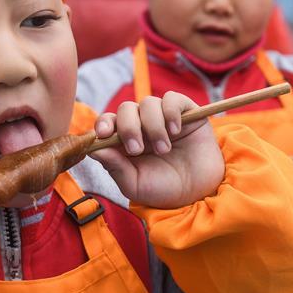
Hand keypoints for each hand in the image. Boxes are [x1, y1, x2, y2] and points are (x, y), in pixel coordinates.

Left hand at [89, 93, 224, 208]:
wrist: (198, 193)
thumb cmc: (163, 189)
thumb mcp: (134, 184)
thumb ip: (114, 167)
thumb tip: (94, 150)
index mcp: (124, 141)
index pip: (108, 122)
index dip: (103, 123)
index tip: (105, 134)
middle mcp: (141, 125)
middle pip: (126, 109)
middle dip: (128, 127)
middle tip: (137, 149)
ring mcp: (162, 117)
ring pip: (148, 103)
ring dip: (153, 126)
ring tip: (164, 149)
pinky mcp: (185, 111)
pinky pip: (172, 99)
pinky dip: (171, 113)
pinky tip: (175, 131)